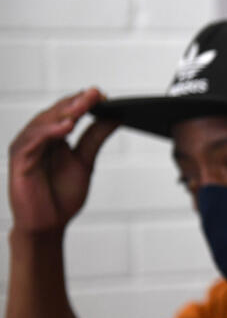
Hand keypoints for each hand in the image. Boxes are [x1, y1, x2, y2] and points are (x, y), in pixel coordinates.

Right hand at [8, 88, 117, 233]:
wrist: (48, 224)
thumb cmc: (62, 194)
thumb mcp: (85, 161)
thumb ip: (96, 137)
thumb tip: (116, 116)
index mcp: (53, 136)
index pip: (67, 111)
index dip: (83, 101)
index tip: (103, 94)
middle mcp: (38, 137)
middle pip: (56, 113)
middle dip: (76, 102)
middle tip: (94, 93)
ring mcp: (27, 147)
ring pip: (43, 123)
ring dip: (63, 113)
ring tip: (82, 106)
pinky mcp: (19, 160)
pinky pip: (33, 141)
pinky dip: (49, 131)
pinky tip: (66, 127)